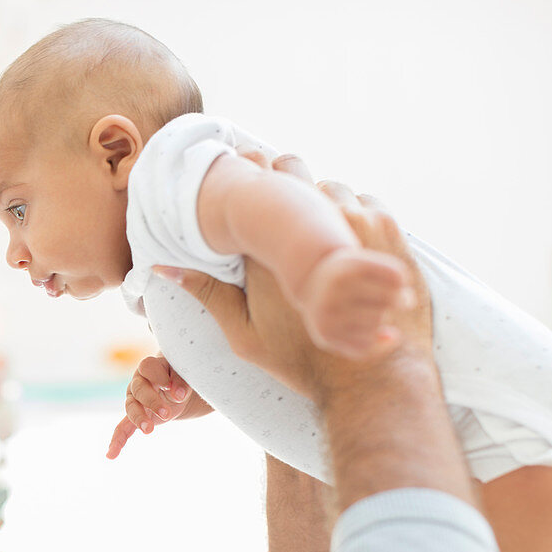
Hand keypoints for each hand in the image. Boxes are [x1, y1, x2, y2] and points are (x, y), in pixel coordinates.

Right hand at [106, 355, 212, 459]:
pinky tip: (111, 455)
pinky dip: (118, 441)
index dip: (159, 377)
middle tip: (166, 413)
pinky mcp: (136, 416)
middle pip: (138, 389)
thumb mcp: (184, 374)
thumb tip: (179, 394)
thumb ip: (181, 381)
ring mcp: (134, 400)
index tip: (173, 388)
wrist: (178, 388)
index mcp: (150, 367)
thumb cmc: (180, 376)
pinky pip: (123, 428)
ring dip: (139, 419)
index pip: (148, 368)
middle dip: (152, 401)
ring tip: (149, 430)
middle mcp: (138, 382)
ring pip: (131, 408)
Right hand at [152, 161, 431, 401]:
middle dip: (288, 178)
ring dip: (325, 199)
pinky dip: (357, 215)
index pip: (260, 177)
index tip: (249, 170)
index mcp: (272, 245)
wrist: (370, 381)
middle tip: (282, 200)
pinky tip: (350, 242)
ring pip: (335, 188)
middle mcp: (316, 225)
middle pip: (296, 170)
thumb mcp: (243, 334)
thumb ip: (206, 294)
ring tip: (318, 226)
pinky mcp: (389, 237)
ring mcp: (357, 226)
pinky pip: (368, 206)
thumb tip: (161, 268)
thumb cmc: (301, 362)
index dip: (253, 170)